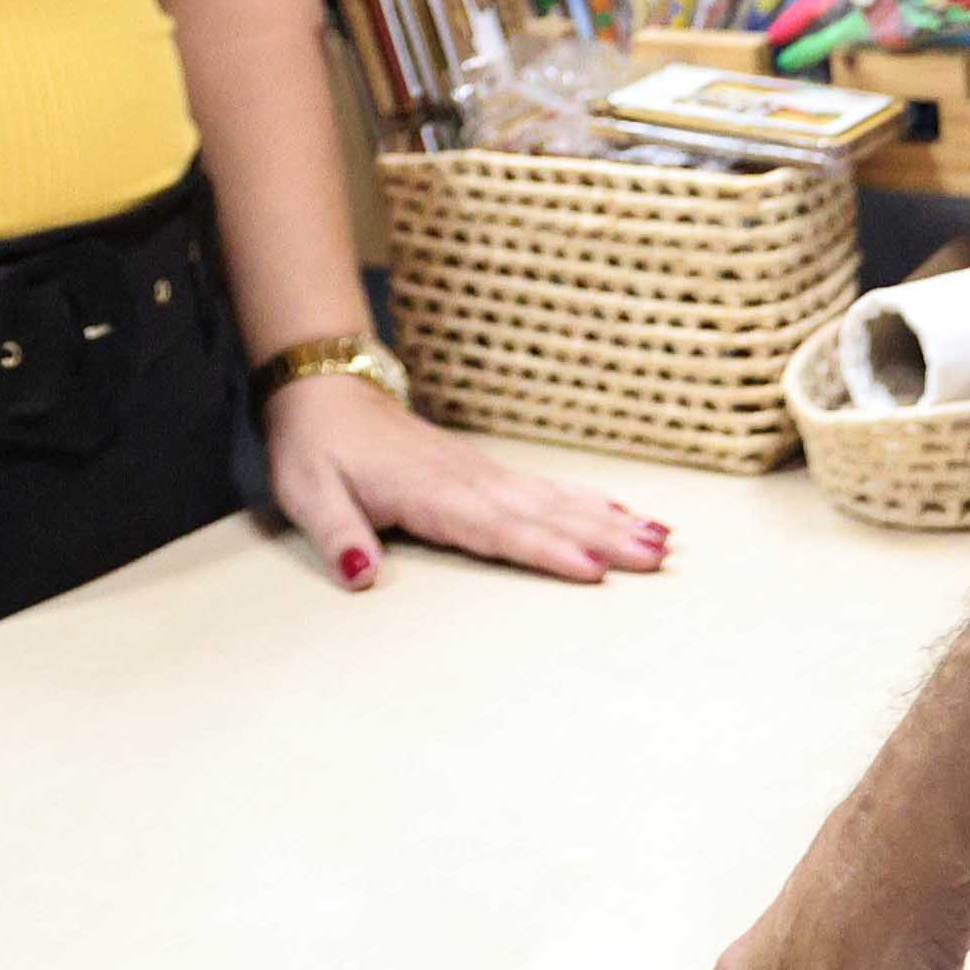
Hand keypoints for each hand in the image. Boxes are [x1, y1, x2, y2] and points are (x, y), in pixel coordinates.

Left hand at [262, 369, 670, 591]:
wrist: (325, 392)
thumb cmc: (316, 449)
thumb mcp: (309, 494)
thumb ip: (338, 536)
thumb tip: (361, 577)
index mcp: (430, 493)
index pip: (497, 528)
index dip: (546, 550)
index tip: (594, 569)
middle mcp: (468, 481)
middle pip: (545, 513)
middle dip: (604, 536)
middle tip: (657, 557)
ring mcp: (482, 472)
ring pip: (556, 499)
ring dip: (609, 519)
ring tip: (661, 539)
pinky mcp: (486, 471)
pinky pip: (546, 488)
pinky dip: (588, 501)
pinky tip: (622, 513)